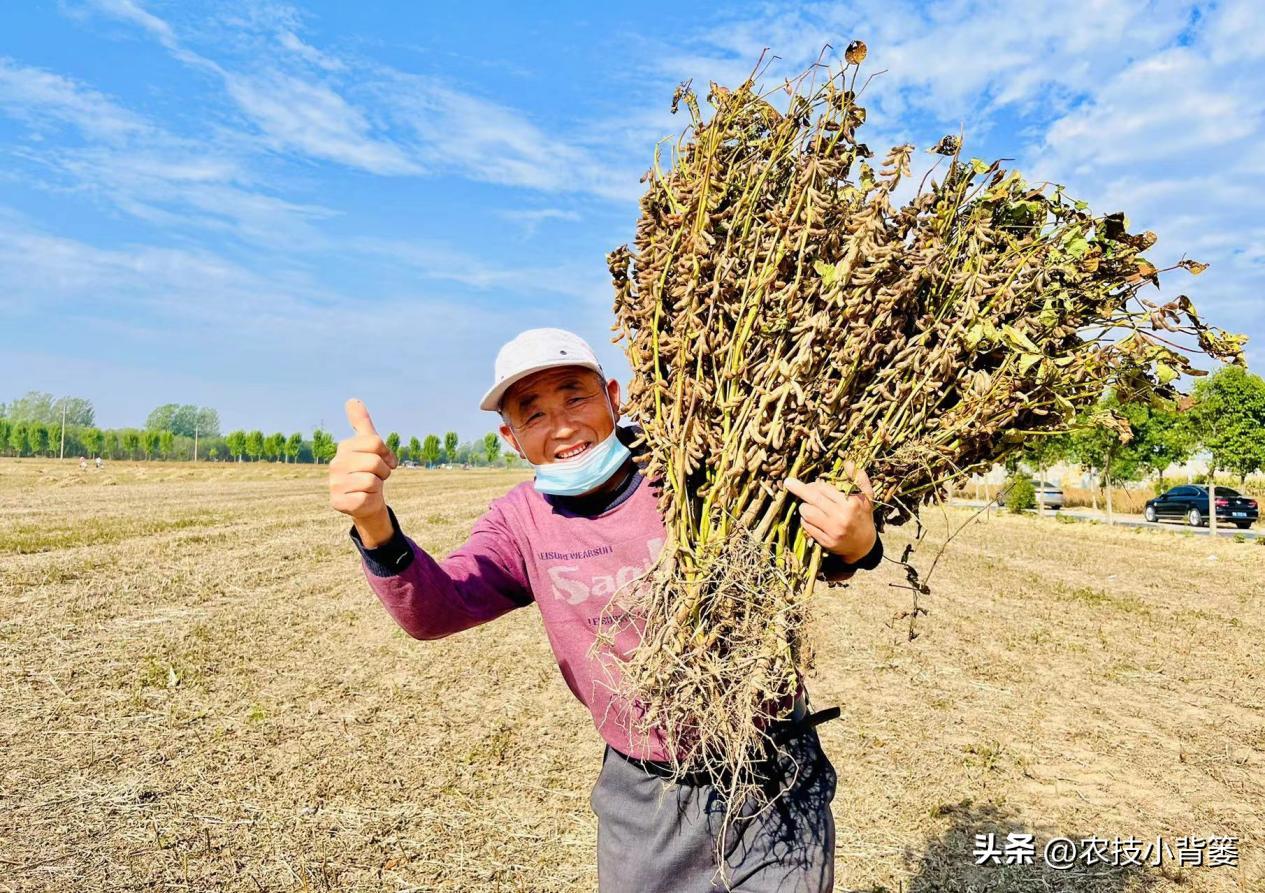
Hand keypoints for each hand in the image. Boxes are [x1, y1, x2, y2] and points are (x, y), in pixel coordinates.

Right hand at [329, 399, 397, 526]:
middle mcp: (335, 464)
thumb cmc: (369, 470)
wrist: (366, 500)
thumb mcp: (369, 445)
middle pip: (375, 462)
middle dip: (383, 471)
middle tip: (376, 476)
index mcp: (344, 447)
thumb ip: (362, 423)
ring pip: (372, 481)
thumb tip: (352, 400)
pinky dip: (371, 500)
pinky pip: (367, 497)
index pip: (376, 443)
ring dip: (377, 486)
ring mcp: (335, 484)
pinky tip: (363, 499)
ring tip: (369, 487)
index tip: (385, 461)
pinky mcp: (338, 502)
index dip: (387, 454)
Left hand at [783, 461, 876, 563]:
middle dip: (798, 488)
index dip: (814, 484)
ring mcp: (832, 531)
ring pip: (806, 512)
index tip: (809, 483)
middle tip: (788, 482)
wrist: (864, 545)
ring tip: (811, 506)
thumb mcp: (867, 497)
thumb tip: (849, 463)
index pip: (824, 489)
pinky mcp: (825, 541)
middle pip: (812, 499)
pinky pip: (806, 526)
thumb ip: (859, 478)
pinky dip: (806, 520)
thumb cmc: (863, 516)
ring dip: (804, 506)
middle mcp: (841, 517)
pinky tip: (813, 519)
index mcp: (851, 503)